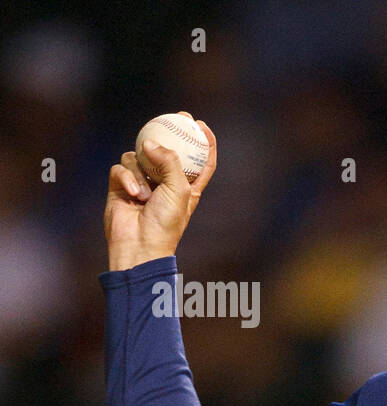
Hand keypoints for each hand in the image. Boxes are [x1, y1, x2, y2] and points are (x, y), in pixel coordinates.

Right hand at [104, 112, 216, 270]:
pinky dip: (127, 179)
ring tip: (145, 194)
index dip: (204, 143)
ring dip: (141, 172)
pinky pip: (121, 168)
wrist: (138, 245)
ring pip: (139, 156)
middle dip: (170, 132)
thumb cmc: (165, 223)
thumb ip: (169, 162)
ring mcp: (142, 182)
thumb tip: (152, 141)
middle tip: (175, 117)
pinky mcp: (121, 185)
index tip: (201, 125)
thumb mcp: (178, 191)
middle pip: (168, 150)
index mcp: (187, 187)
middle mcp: (165, 182)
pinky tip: (132, 195)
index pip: (200, 161)